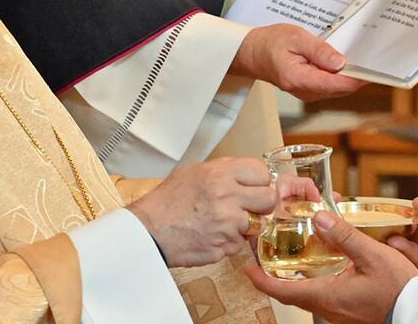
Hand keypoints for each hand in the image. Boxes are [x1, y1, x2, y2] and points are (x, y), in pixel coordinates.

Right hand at [127, 157, 275, 266]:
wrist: (149, 230)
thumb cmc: (168, 201)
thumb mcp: (194, 171)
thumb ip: (225, 170)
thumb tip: (249, 174)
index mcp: (221, 174)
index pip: (262, 172)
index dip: (260, 181)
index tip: (254, 186)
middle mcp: (228, 197)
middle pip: (268, 200)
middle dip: (261, 204)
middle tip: (248, 206)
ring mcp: (228, 225)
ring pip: (257, 225)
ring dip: (244, 225)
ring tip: (223, 222)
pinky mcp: (224, 247)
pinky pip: (239, 244)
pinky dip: (229, 242)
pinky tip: (212, 235)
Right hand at [231, 24, 363, 100]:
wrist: (251, 53)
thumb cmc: (270, 43)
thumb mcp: (296, 38)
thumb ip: (319, 51)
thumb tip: (340, 63)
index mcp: (299, 79)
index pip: (337, 85)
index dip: (358, 79)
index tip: (373, 70)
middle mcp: (304, 91)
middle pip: (340, 89)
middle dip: (356, 76)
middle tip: (372, 60)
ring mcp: (307, 93)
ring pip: (337, 89)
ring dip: (348, 76)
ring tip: (359, 59)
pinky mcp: (309, 90)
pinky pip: (330, 86)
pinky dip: (339, 77)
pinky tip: (343, 64)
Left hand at [245, 211, 417, 323]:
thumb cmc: (399, 290)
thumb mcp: (372, 256)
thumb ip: (344, 236)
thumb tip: (320, 218)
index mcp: (325, 295)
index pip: (281, 291)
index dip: (260, 278)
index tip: (247, 265)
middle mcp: (327, 305)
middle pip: (290, 290)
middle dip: (275, 273)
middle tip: (266, 252)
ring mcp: (337, 309)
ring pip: (306, 291)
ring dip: (295, 274)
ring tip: (291, 252)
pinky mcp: (348, 307)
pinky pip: (323, 292)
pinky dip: (314, 276)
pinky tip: (324, 260)